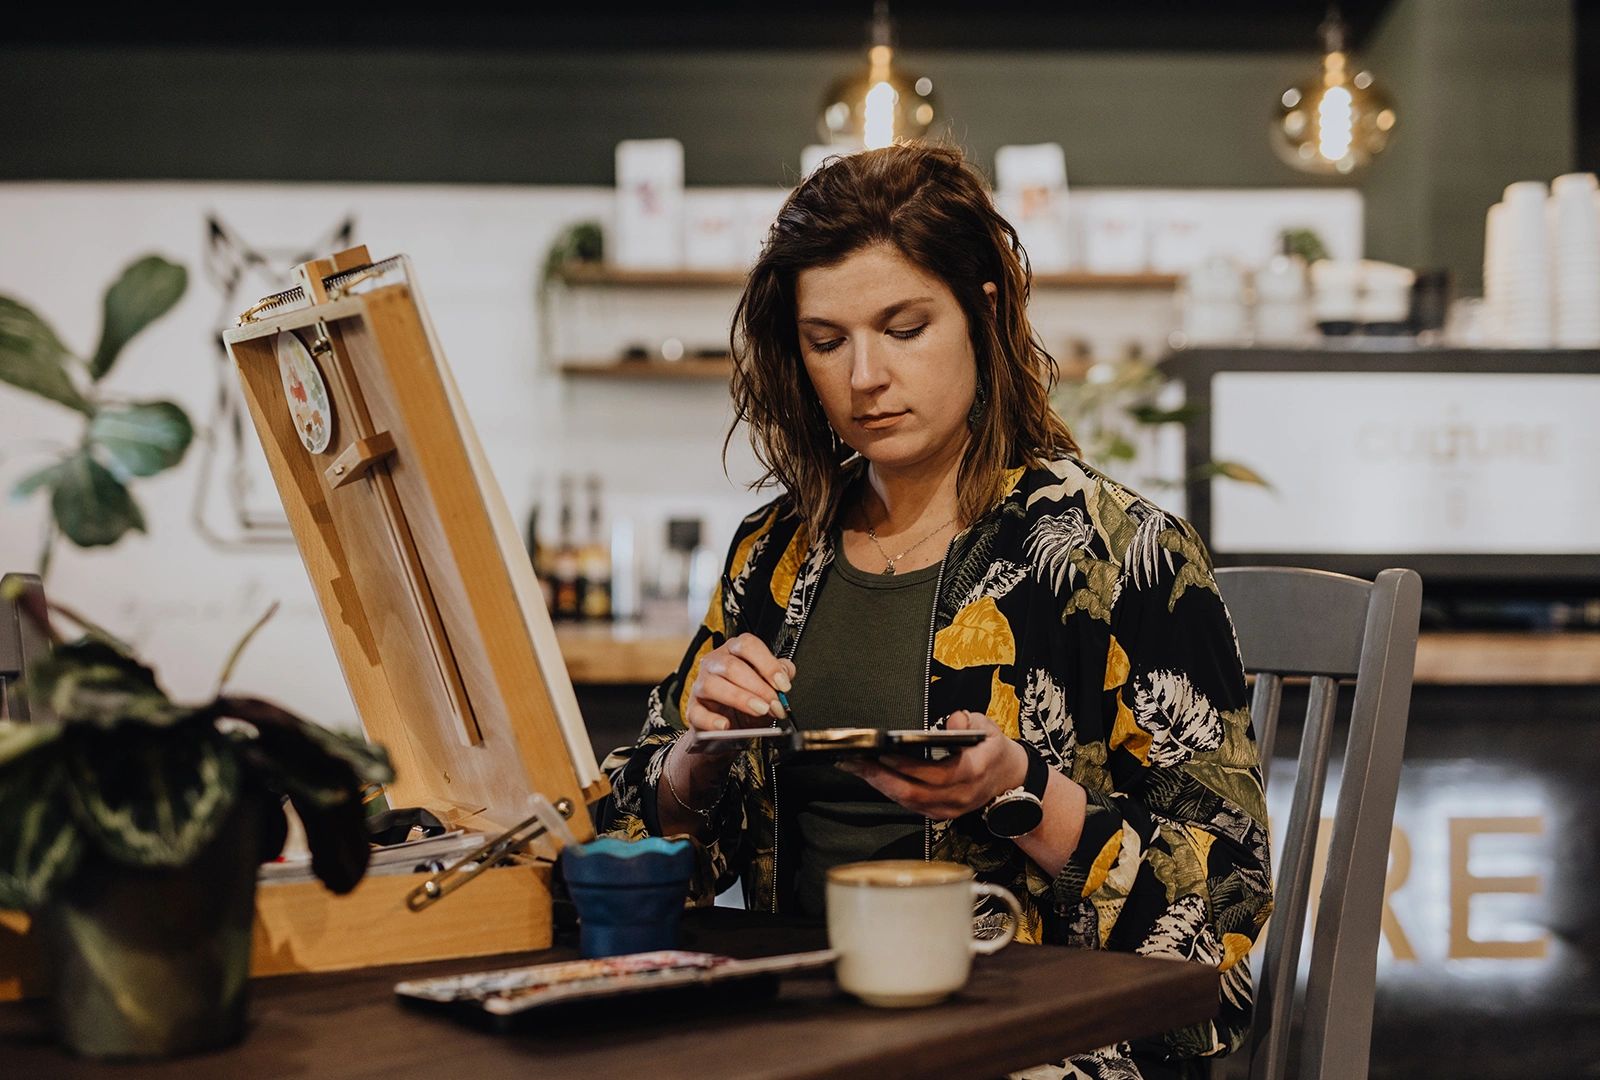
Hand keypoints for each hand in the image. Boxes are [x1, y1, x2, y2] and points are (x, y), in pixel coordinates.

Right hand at [685, 633, 794, 733]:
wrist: (729, 729)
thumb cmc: (747, 702)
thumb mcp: (768, 686)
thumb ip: (780, 674)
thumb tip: (786, 671)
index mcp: (733, 651)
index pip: (747, 645)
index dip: (767, 664)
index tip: (783, 684)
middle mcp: (714, 663)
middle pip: (732, 666)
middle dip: (758, 686)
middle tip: (774, 703)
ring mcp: (700, 685)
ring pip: (713, 685)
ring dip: (740, 699)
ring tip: (759, 710)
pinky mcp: (692, 709)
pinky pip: (697, 712)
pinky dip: (712, 720)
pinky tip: (725, 725)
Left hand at [841, 711, 1028, 820]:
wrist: (1010, 780)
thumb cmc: (993, 750)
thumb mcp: (987, 727)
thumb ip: (968, 722)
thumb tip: (952, 721)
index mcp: (973, 772)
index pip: (935, 773)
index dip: (906, 765)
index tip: (881, 751)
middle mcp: (959, 795)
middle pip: (913, 792)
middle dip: (879, 777)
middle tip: (853, 761)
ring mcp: (950, 809)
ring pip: (908, 802)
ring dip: (879, 785)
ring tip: (855, 767)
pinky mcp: (940, 815)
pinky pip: (910, 806)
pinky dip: (889, 791)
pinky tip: (872, 777)